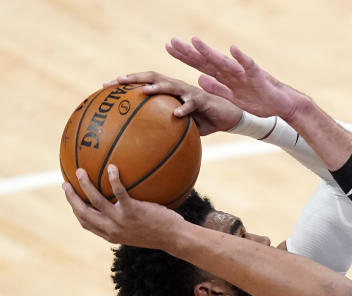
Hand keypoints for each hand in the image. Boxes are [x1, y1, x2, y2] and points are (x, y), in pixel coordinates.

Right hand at [64, 166, 182, 249]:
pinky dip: (113, 179)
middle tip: (65, 184)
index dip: (76, 211)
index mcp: (111, 235)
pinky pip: (119, 192)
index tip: (71, 200)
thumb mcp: (140, 230)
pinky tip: (112, 167)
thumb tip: (125, 205)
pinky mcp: (133, 211)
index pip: (87, 224)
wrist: (175, 238)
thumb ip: (128, 220)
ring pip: (95, 200)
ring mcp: (121, 220)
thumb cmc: (161, 233)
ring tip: (80, 171)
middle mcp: (112, 229)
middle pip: (83, 213)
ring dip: (85, 185)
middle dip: (71, 198)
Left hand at [105, 71, 241, 135]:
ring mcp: (189, 92)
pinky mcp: (202, 100)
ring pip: (170, 84)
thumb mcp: (182, 125)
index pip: (143, 81)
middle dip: (134, 77)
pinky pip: (191, 104)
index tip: (105, 86)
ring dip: (157, 86)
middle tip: (118, 81)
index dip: (124, 82)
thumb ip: (165, 128)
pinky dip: (184, 109)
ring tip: (144, 91)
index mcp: (168, 90)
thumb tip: (144, 145)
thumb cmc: (203, 121)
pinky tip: (176, 115)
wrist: (227, 117)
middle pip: (151, 76)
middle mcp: (176, 87)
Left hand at [166, 37, 308, 122]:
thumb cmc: (259, 101)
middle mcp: (232, 72)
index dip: (185, 57)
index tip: (169, 48)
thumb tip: (200, 79)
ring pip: (223, 61)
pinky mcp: (258, 76)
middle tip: (172, 42)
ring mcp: (244, 73)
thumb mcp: (233, 97)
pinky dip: (241, 58)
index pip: (201, 65)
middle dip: (190, 52)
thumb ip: (218, 88)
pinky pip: (249, 65)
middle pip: (207, 61)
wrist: (282, 105)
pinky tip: (233, 49)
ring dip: (210, 52)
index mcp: (225, 77)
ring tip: (195, 42)